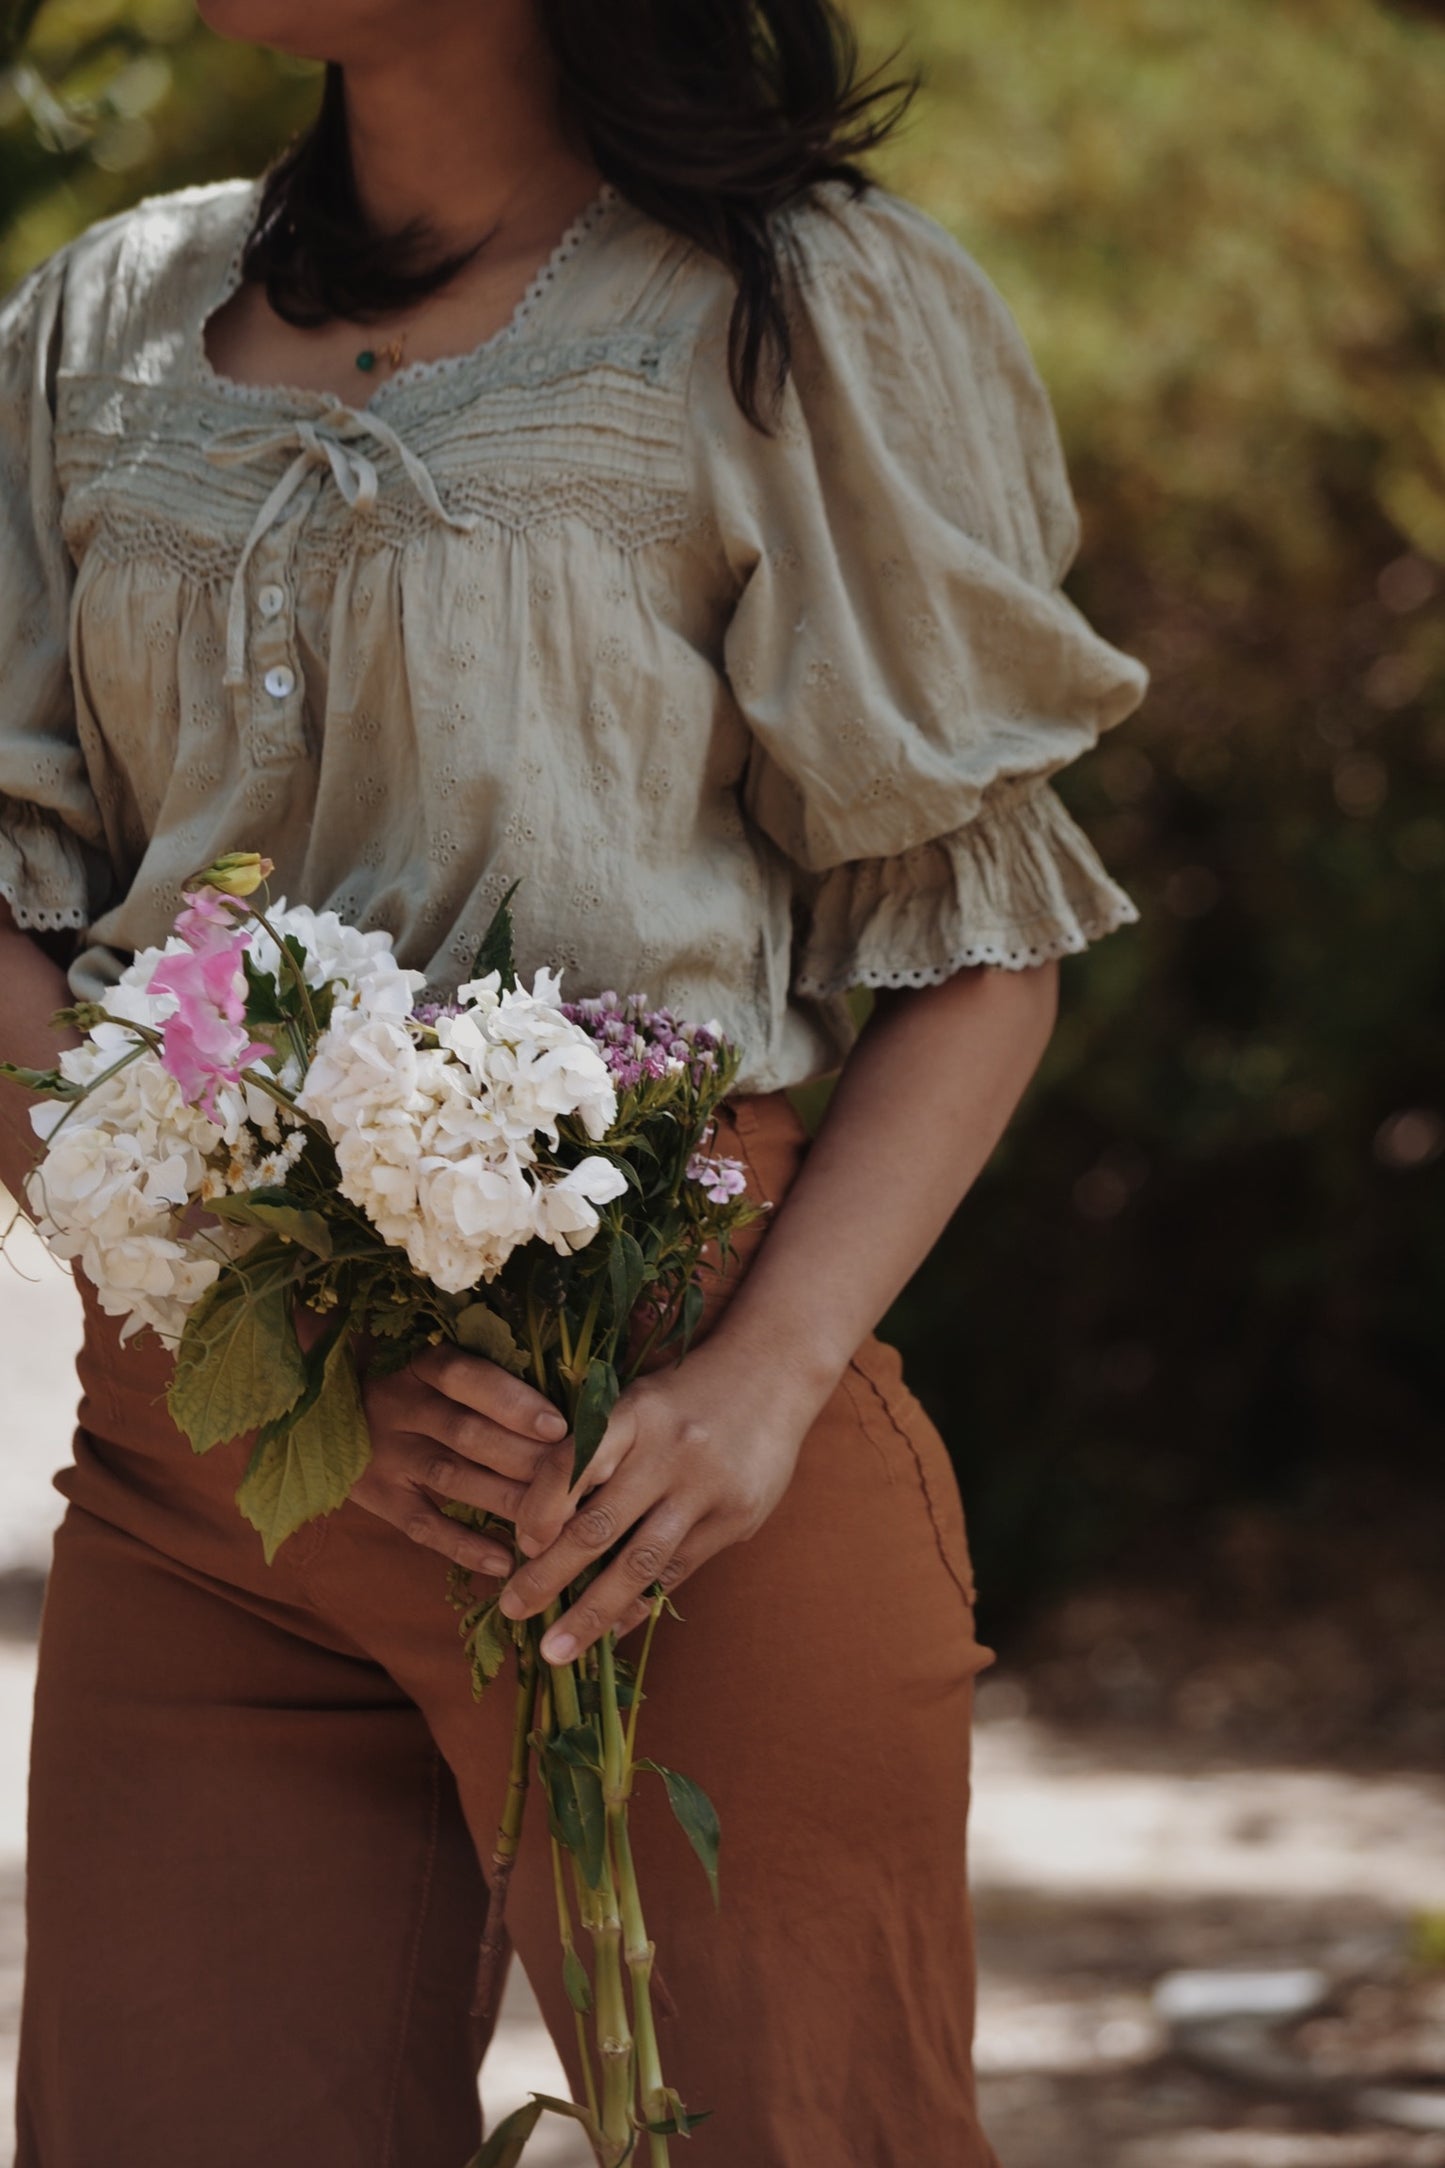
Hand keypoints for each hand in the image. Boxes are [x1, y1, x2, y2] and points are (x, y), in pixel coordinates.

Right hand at [350, 1342, 571, 1577]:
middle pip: (467, 1433)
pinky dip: (464, 1546)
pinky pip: (423, 1525)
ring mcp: (385, 1453)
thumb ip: (486, 1380)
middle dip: (525, 1459)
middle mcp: (399, 1406)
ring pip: (451, 1477)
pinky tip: (504, 1561)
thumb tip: (565, 1411)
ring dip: (506, 1501)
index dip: (513, 1402)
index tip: (558, 1427)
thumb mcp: (435, 1368)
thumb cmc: (413, 1384)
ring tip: (555, 1523)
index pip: (466, 1377)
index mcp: (420, 1365)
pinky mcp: (376, 1495)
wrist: (328, 1406)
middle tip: (575, 1483)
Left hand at [498, 1337, 824, 1663]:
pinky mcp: (735, 1519)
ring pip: (638, 1563)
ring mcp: (706, 1489)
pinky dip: (639, 1606)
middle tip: (511, 1610)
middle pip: (599, 1524)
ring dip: (591, 1614)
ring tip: (554, 1652)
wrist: (773, 1372)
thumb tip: (538, 1527)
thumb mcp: (637, 1398)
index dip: (540, 1508)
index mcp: (633, 1412)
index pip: (573, 1464)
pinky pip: (676, 1572)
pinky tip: (611, 1631)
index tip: (518, 1546)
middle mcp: (668, 1451)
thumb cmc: (683, 1392)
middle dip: (549, 1575)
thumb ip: (596, 1449)